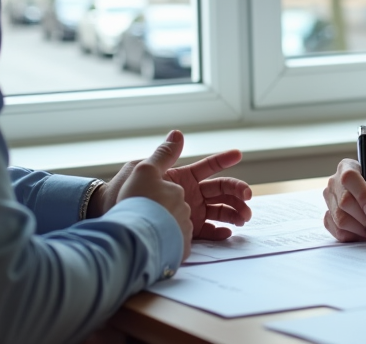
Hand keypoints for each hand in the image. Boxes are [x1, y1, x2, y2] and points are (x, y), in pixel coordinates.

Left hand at [91, 131, 251, 242]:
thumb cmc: (127, 193)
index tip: (238, 154)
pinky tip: (227, 232)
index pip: (208, 166)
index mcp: (183, 177)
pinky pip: (209, 231)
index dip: (223, 160)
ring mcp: (191, 212)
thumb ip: (164, 155)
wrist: (118, 223)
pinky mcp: (189, 231)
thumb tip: (177, 133)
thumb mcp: (144, 170)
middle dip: (238, 192)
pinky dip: (220, 232)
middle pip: (221, 190)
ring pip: (221, 210)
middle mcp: (191, 194)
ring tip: (244, 219)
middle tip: (248, 198)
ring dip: (235, 212)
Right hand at [322, 158, 365, 241]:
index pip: (349, 178)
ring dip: (358, 228)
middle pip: (344, 202)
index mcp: (348, 167)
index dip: (361, 195)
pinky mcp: (328, 215)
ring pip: (339, 218)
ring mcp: (329, 199)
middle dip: (362, 216)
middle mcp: (334, 181)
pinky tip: (360, 231)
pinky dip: (351, 235)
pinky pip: (336, 230)